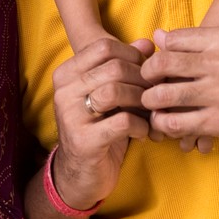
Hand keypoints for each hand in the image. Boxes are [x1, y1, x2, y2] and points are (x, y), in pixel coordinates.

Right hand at [50, 36, 154, 209]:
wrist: (80, 175)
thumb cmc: (100, 129)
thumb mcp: (111, 95)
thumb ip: (126, 66)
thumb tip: (148, 42)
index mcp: (66, 74)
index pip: (104, 47)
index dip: (133, 56)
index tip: (146, 74)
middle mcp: (63, 91)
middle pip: (114, 67)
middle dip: (143, 80)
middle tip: (155, 95)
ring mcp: (70, 116)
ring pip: (116, 90)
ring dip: (142, 101)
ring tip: (150, 112)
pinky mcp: (84, 141)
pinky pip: (123, 122)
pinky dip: (141, 125)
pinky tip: (144, 133)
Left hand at [140, 27, 218, 149]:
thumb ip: (201, 41)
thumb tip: (158, 35)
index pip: (173, 40)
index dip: (159, 52)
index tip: (158, 64)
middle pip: (162, 64)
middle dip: (147, 75)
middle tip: (146, 84)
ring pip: (162, 95)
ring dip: (150, 102)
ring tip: (152, 105)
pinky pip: (176, 122)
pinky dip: (164, 124)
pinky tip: (166, 123)